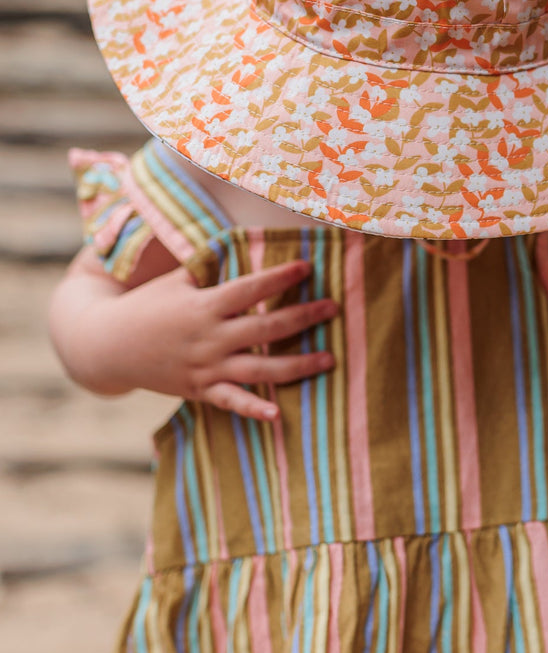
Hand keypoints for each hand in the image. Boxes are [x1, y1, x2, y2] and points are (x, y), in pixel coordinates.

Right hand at [69, 259, 336, 420]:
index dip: (280, 277)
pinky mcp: (200, 390)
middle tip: (334, 308)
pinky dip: (253, 410)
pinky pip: (231, 402)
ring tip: (329, 359)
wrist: (108, 346)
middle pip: (265, 328)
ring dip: (297, 365)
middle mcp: (209, 338)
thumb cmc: (148, 305)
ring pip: (259, 369)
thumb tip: (238, 237)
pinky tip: (278, 415)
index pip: (250, 289)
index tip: (308, 266)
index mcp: (204, 304)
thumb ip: (210, 264)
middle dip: (303, 318)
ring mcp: (206, 367)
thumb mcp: (177, 279)